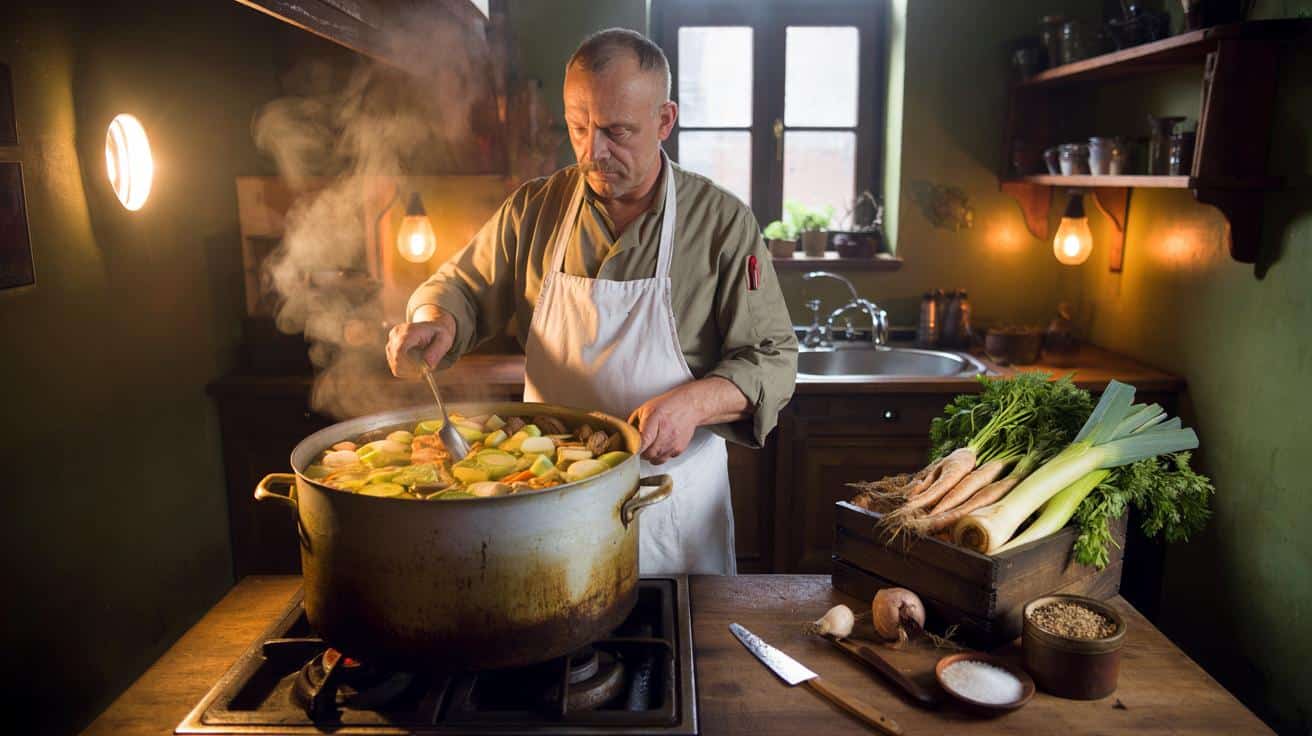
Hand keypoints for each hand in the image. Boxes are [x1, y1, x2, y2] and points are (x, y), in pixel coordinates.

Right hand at [386, 308, 455, 377]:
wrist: (432, 328)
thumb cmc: (438, 335)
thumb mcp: (444, 340)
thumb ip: (437, 352)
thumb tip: (428, 366)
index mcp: (409, 330)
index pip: (400, 351)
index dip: (409, 365)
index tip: (422, 372)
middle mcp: (396, 335)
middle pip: (396, 360)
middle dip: (411, 370)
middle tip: (425, 372)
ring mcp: (391, 341)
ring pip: (395, 366)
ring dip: (409, 371)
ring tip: (423, 365)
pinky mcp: (390, 349)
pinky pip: (395, 366)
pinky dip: (406, 370)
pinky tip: (416, 364)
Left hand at [628, 377, 751, 462]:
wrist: (690, 406)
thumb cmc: (666, 406)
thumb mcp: (645, 409)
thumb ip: (633, 423)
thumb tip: (623, 438)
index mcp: (654, 419)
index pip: (643, 441)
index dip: (635, 449)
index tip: (630, 451)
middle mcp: (666, 432)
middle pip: (648, 454)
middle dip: (641, 452)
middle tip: (641, 445)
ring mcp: (674, 442)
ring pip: (656, 459)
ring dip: (651, 455)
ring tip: (651, 445)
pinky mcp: (680, 449)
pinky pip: (666, 459)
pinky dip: (661, 455)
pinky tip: (661, 445)